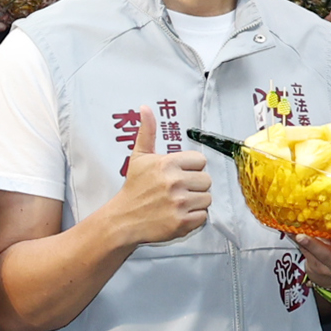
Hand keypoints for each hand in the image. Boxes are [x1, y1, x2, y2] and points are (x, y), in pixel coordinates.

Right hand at [100, 111, 210, 247]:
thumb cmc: (134, 188)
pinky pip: (203, 216)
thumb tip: (145, 108)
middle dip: (195, 186)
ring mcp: (179, 203)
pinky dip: (194, 218)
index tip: (179, 175)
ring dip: (196, 202)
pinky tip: (178, 214)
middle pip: (207, 180)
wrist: (123, 219)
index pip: (201, 161)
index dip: (191, 168)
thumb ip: (147, 132)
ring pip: (207, 199)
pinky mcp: (182, 222)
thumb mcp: (139, 157)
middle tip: (178, 191)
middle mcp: (174, 182)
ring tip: (178, 203)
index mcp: (167, 164)